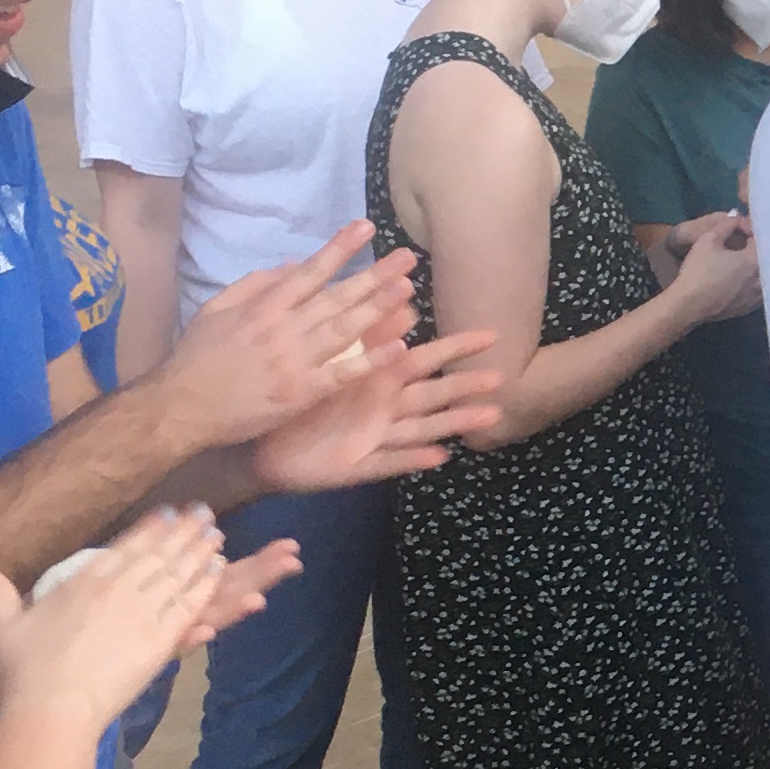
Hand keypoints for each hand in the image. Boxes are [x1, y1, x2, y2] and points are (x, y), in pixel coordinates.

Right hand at [0, 508, 239, 732]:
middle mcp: (117, 590)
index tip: (169, 513)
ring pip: (179, 574)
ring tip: (217, 536)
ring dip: (200, 553)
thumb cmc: (20, 673)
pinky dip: (206, 585)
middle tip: (205, 514)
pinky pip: (190, 605)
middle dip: (184, 532)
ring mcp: (142, 613)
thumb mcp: (2, 628)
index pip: (125, 546)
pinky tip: (219, 572)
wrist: (50, 710)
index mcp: (83, 583)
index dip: (150, 528)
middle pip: (158, 554)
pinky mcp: (161, 641)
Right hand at [155, 228, 401, 446]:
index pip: (309, 270)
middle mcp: (283, 329)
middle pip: (336, 296)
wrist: (182, 407)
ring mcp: (294, 361)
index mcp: (264, 306)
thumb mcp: (216, 308)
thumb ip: (254, 284)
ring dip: (379, 308)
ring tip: (407, 290)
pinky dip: (370, 361)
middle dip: (374, 275)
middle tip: (407, 258)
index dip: (340, 248)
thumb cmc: (197, 357)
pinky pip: (342, 374)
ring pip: (345, 329)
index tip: (366, 227)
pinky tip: (398, 347)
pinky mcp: (301, 393)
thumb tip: (291, 264)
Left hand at [250, 326, 506, 493]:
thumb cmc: (300, 403)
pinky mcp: (360, 465)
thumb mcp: (332, 362)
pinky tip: (440, 458)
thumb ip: (366, 337)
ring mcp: (376, 438)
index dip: (455, 349)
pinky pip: (389, 462)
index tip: (491, 336)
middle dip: (466, 385)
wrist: (265, 446)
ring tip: (492, 415)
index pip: (423, 358)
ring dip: (456, 422)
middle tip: (504, 376)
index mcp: (377, 380)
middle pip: (433, 392)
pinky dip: (413, 461)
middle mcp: (385, 408)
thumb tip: (392, 302)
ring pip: (423, 427)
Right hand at [661, 210, 761, 327]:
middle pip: (766, 257)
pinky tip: (739, 278)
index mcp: (756, 261)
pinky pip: (757, 289)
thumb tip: (737, 218)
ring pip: (764, 275)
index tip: (739, 227)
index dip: (751, 229)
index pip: (762, 238)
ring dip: (756, 265)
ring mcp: (758, 297)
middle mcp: (763, 280)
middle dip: (756, 247)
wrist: (688, 306)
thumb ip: (727, 225)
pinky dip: (752, 281)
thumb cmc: (699, 271)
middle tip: (743, 241)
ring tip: (742, 259)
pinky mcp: (749, 308)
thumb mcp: (708, 239)